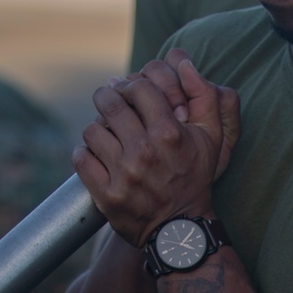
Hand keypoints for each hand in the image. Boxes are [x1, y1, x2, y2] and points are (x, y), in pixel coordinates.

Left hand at [73, 54, 239, 247]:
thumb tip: (184, 62)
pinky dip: (84, 154)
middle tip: (108, 102)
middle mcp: (145, 151)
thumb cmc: (194, 178)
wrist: (180, 230)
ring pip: (92, 130)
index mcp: (170, 133)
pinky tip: (95, 157)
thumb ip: (204, 97)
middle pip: (109, 103)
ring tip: (106, 135)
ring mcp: (123, 175)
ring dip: (97, 129)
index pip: (139, 87)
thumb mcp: (211, 138)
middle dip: (106, 97)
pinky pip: (80, 159)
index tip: (129, 93)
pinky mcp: (106, 196)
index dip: (131, 85)